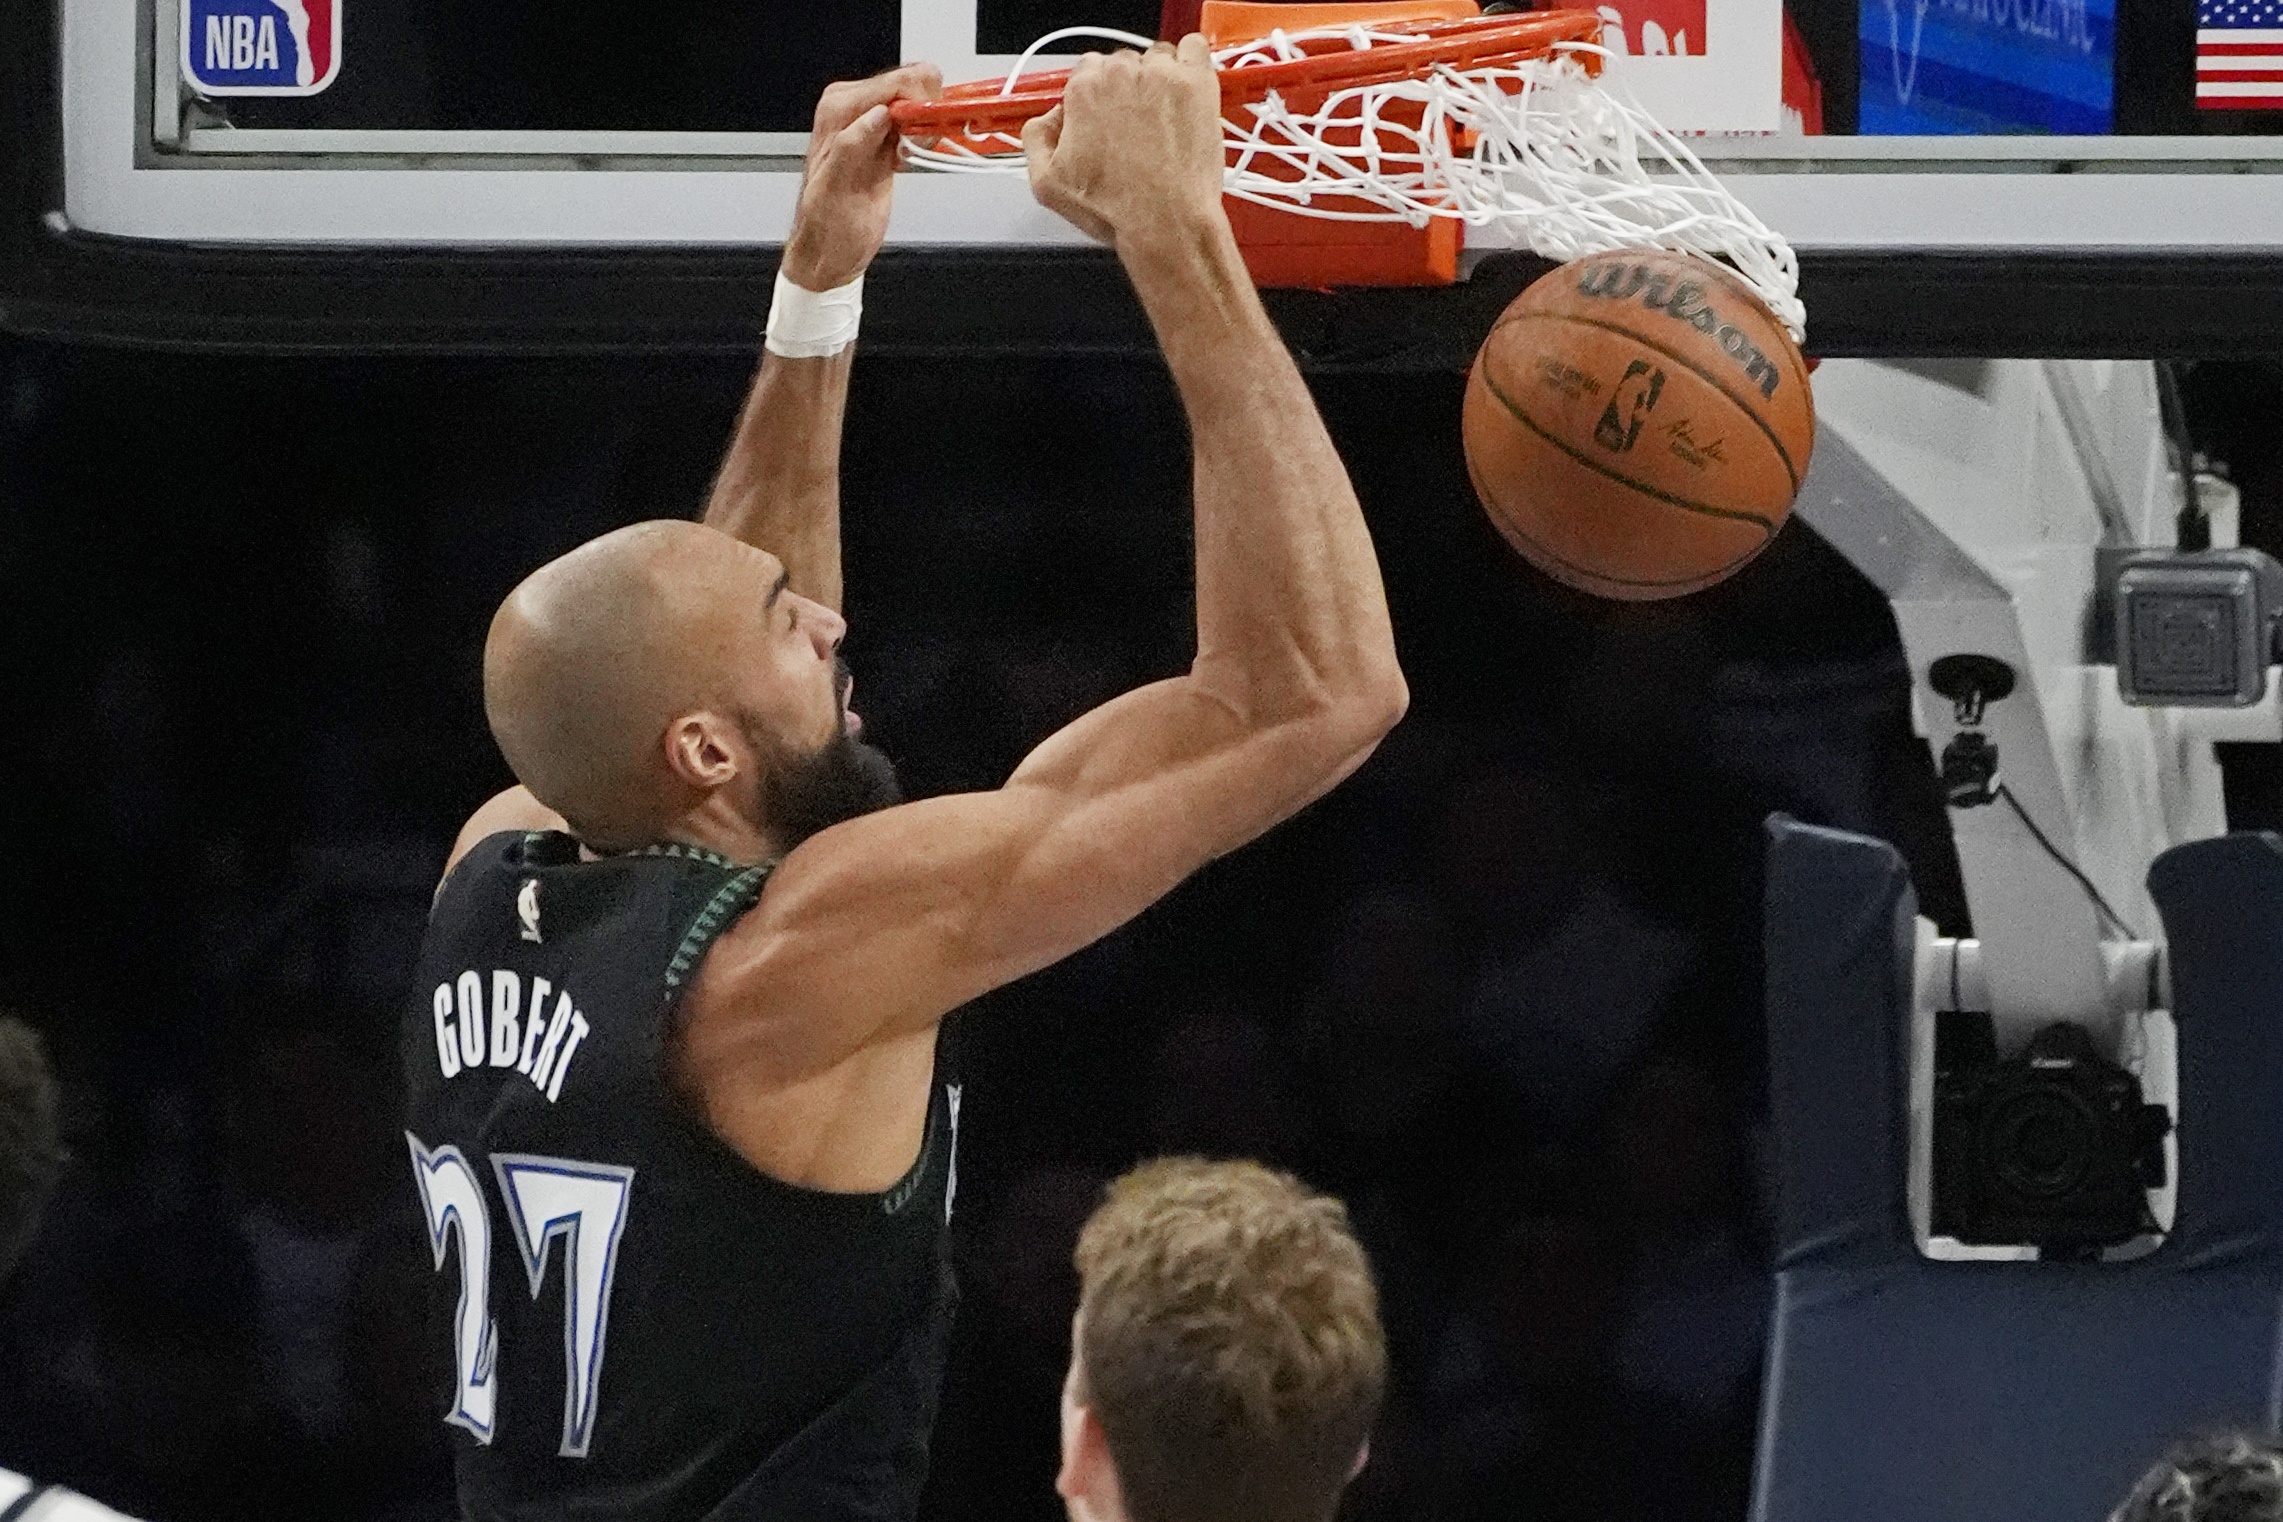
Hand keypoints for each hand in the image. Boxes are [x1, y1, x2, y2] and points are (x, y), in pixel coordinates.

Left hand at [782, 62, 943, 292]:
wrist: (831, 251)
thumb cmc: (825, 227)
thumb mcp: (833, 189)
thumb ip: (851, 146)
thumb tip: (877, 116)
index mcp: (837, 112)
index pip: (887, 84)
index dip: (915, 98)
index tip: (929, 123)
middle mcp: (853, 111)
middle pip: (906, 85)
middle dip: (924, 110)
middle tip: (922, 142)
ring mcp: (872, 126)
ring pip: (916, 102)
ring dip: (927, 125)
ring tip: (915, 152)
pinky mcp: (887, 144)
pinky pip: (916, 125)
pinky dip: (925, 138)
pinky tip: (914, 157)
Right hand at [1022, 36, 1223, 249]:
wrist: (1166, 223)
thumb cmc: (1117, 208)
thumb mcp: (1047, 185)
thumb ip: (1035, 139)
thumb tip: (1046, 120)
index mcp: (1084, 90)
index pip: (1086, 71)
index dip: (1094, 97)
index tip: (1104, 117)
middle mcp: (1121, 74)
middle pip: (1121, 64)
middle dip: (1125, 89)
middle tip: (1134, 125)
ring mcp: (1162, 75)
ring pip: (1156, 57)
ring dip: (1158, 78)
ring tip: (1162, 115)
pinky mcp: (1196, 83)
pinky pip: (1194, 48)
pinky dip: (1190, 63)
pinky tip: (1186, 90)